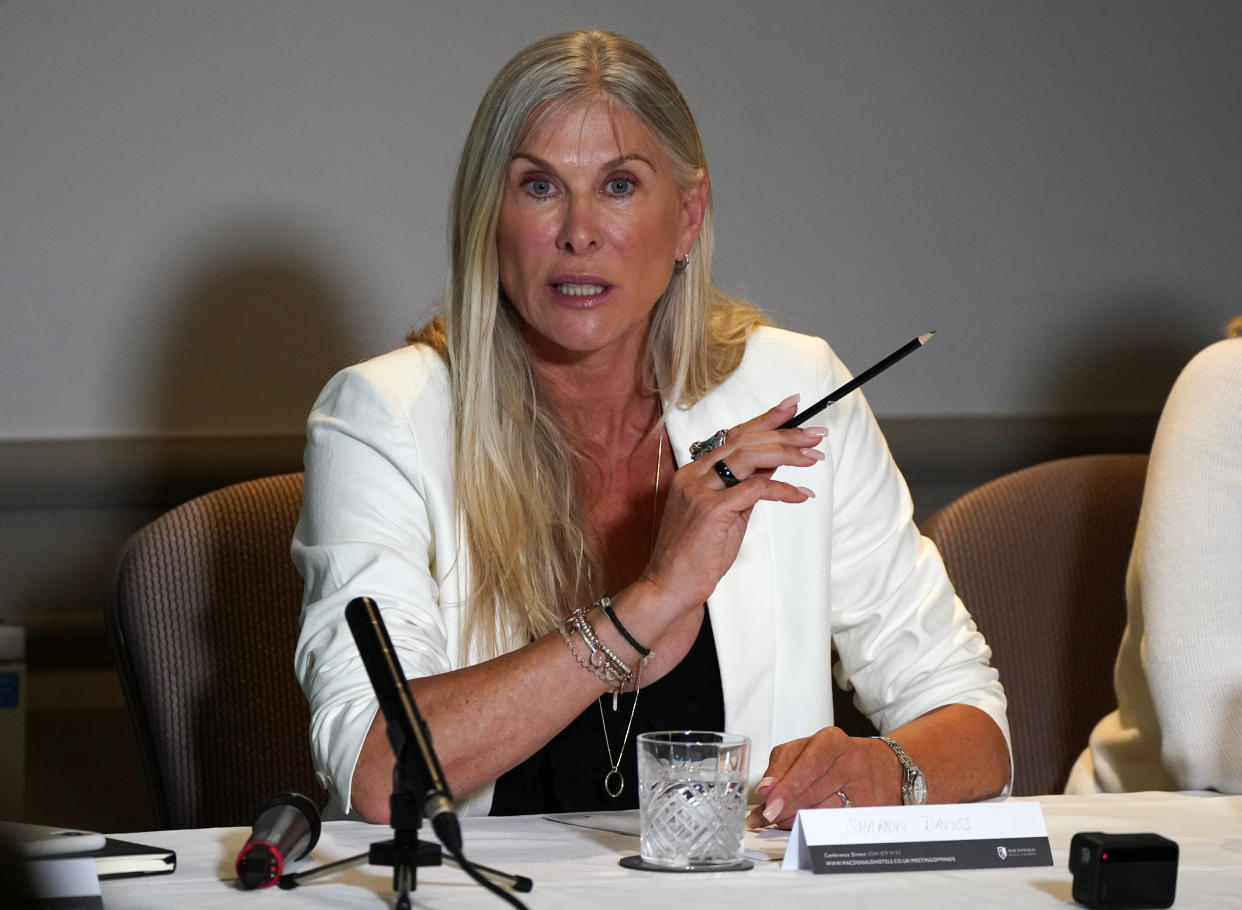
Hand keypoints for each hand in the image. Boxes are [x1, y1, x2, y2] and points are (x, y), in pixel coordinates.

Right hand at [639, 395, 826, 613]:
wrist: (671, 585)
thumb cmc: (698, 554)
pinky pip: (755, 489)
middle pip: (745, 440)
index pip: (734, 435)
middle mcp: (694, 475)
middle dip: (785, 433)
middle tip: (817, 434)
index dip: (765, 418)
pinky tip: (800, 494)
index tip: (793, 406)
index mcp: (694, 472)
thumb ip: (746, 485)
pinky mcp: (711, 510)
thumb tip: (775, 462)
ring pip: (749, 456)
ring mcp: (700, 490)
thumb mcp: (728, 513)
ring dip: (787, 453)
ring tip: (814, 457)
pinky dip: (783, 489)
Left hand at [744, 727, 901, 829]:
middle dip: (785, 807)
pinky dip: (814, 828)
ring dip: (795, 820)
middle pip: (813, 791)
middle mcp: (851, 762)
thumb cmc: (838, 757)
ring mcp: (863, 788)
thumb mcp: (808, 748)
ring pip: (823, 811)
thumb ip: (782, 766)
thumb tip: (764, 789)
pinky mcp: (869, 811)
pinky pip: (835, 823)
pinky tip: (800, 827)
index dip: (786, 785)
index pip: (807, 765)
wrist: (883, 767)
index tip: (767, 799)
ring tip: (779, 821)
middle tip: (767, 816)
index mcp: (832, 741)